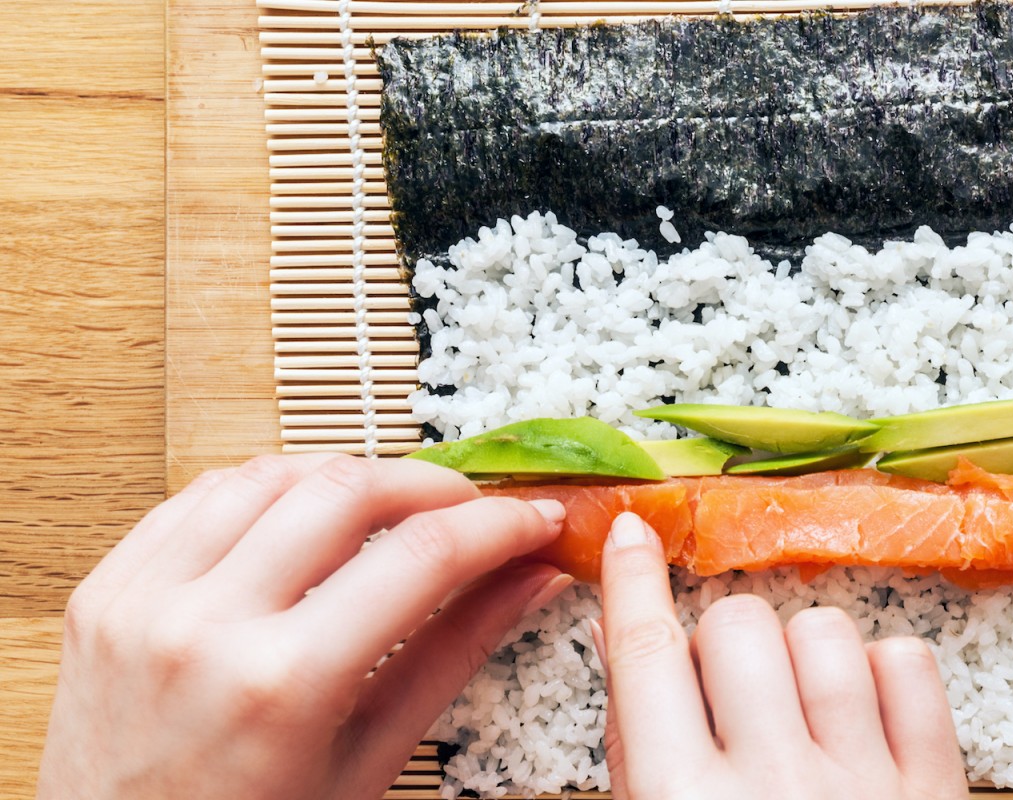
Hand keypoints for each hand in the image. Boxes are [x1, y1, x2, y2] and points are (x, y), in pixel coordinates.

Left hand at [39, 454, 569, 799]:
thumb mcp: (369, 758)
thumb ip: (453, 653)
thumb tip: (529, 580)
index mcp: (281, 685)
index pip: (420, 557)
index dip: (495, 524)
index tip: (530, 519)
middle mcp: (203, 629)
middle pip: (343, 490)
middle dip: (428, 484)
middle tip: (468, 508)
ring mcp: (142, 603)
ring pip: (267, 474)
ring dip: (344, 477)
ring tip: (387, 509)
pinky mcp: (105, 592)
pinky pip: (194, 497)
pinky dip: (263, 493)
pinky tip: (300, 519)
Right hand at [593, 512, 970, 799]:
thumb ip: (641, 763)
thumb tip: (636, 658)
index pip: (647, 658)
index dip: (633, 581)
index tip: (630, 535)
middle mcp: (774, 784)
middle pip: (736, 629)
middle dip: (722, 643)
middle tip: (727, 693)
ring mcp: (863, 780)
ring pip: (822, 631)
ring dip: (800, 655)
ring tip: (799, 710)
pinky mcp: (934, 784)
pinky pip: (906, 663)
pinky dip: (880, 672)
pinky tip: (860, 715)